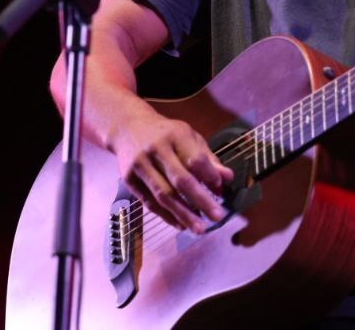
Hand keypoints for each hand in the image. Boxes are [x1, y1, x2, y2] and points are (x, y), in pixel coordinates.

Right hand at [111, 106, 233, 233]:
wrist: (127, 127)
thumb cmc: (166, 134)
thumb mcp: (189, 137)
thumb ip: (207, 158)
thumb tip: (227, 178)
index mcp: (176, 135)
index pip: (195, 159)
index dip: (209, 176)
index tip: (220, 190)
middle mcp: (157, 149)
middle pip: (180, 179)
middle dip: (200, 200)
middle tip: (217, 216)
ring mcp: (141, 164)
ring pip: (163, 194)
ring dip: (183, 214)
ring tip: (199, 228)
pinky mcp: (129, 179)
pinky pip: (149, 202)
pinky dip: (166, 216)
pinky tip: (180, 224)